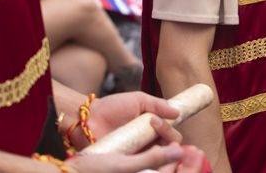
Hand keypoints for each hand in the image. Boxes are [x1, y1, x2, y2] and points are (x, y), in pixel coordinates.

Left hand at [65, 93, 208, 172]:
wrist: (88, 118)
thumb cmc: (112, 107)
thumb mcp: (138, 100)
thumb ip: (158, 104)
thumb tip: (177, 112)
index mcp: (153, 128)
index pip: (172, 134)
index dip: (169, 129)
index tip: (155, 119)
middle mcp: (148, 142)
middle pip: (169, 146)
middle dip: (166, 134)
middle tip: (152, 123)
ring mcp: (139, 154)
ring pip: (159, 158)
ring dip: (159, 148)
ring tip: (147, 138)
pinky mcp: (128, 163)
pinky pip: (143, 166)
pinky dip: (147, 161)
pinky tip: (141, 153)